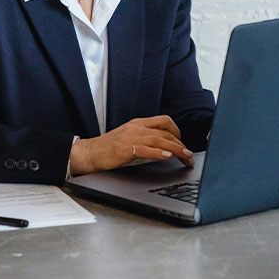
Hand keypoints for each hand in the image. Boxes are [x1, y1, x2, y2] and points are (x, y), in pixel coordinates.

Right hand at [69, 115, 193, 176]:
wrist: (89, 153)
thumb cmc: (108, 148)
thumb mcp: (129, 138)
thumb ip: (145, 139)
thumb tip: (164, 148)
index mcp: (138, 123)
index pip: (164, 121)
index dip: (177, 131)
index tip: (183, 143)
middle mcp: (136, 128)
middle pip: (166, 132)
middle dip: (181, 144)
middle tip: (189, 156)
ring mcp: (130, 137)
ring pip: (159, 140)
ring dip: (176, 150)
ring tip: (185, 157)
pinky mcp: (125, 149)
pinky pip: (145, 150)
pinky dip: (158, 153)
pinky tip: (167, 157)